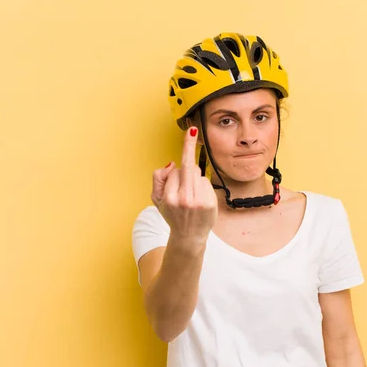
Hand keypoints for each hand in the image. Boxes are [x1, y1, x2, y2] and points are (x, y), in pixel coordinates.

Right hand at [151, 126, 217, 241]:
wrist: (188, 236)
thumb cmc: (172, 215)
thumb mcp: (157, 199)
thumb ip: (158, 178)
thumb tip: (172, 164)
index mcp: (168, 197)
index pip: (175, 170)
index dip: (179, 163)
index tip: (192, 130)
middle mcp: (183, 199)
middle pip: (188, 169)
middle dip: (186, 167)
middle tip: (188, 163)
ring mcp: (198, 202)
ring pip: (198, 175)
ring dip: (194, 181)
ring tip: (191, 197)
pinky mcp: (209, 203)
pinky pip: (206, 183)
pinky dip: (203, 188)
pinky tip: (200, 200)